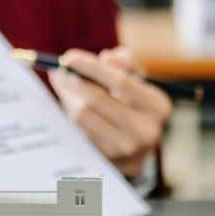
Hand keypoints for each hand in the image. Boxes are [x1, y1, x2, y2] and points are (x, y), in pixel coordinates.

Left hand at [50, 47, 171, 177]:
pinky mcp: (107, 158)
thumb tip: (105, 58)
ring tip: (61, 81)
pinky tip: (69, 100)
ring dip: (66, 95)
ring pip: (82, 115)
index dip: (92, 68)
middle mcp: (145, 130)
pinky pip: (79, 128)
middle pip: (96, 99)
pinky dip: (69, 111)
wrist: (140, 144)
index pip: (120, 82)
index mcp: (157, 106)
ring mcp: (125, 148)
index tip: (69, 57)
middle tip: (57, 69)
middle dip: (72, 81)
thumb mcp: (138, 78)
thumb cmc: (135, 101)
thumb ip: (124, 62)